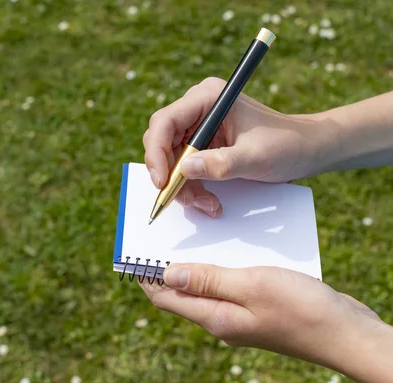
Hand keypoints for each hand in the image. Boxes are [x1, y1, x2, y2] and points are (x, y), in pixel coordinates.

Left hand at [139, 263, 382, 373]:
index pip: (166, 298)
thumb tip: (166, 275)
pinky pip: (229, 286)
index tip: (132, 254)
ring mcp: (240, 316)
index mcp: (215, 317)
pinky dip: (220, 268)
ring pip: (206, 289)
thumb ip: (208, 280)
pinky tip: (227, 249)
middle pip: (182, 294)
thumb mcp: (251, 286)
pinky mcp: (258, 309)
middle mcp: (222, 320)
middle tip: (158, 239)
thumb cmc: (303, 310)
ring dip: (195, 266)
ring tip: (188, 239)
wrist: (347, 333)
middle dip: (165, 269)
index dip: (146, 277)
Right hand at [143, 77, 320, 216]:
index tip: (162, 181)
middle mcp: (197, 109)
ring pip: (170, 161)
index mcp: (207, 98)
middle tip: (185, 199)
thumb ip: (221, 163)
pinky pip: (183, 170)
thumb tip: (185, 169)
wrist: (306, 150)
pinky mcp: (202, 145)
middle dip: (171, 175)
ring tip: (208, 204)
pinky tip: (210, 201)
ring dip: (183, 187)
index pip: (164, 122)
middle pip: (162, 143)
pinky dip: (192, 188)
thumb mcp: (255, 157)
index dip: (156, 152)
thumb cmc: (287, 145)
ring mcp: (198, 128)